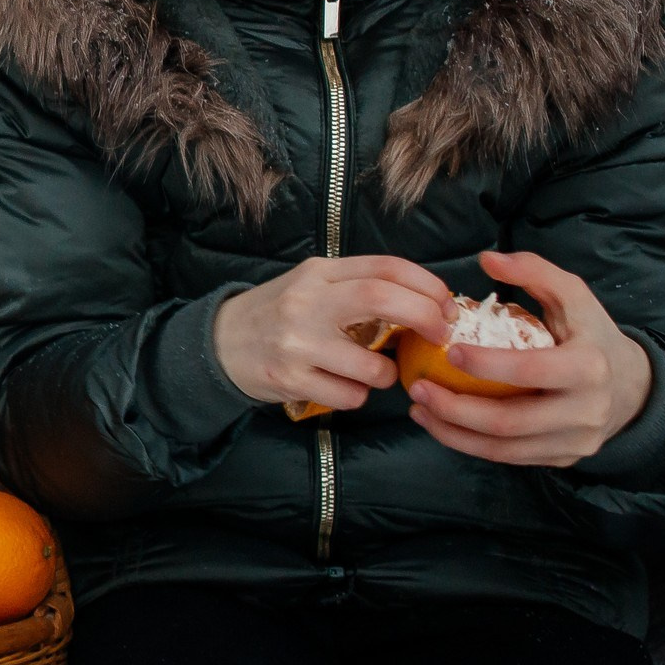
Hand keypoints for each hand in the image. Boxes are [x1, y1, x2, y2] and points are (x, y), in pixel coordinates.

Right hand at [214, 256, 454, 411]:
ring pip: (371, 365)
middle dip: (425, 317)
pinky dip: (357, 396)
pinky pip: (348, 396)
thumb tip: (426, 303)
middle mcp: (306, 302)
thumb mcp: (312, 285)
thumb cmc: (278, 314)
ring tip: (374, 372)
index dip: (428, 285)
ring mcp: (296, 343)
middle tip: (440, 336)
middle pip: (381, 298)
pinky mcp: (288, 379)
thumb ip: (358, 287)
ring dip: (387, 374)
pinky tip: (341, 386)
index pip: (385, 267)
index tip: (446, 305)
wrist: (218, 343)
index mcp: (318, 273)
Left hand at [407, 249, 652, 466]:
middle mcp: (586, 410)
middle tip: (418, 388)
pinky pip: (508, 458)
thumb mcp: (573, 296)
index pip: (531, 370)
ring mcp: (575, 442)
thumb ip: (533, 271)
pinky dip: (468, 445)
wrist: (631, 386)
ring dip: (453, 432)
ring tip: (419, 410)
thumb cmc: (590, 334)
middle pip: (511, 421)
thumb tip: (486, 259)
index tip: (448, 351)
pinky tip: (440, 424)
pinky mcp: (562, 459)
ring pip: (504, 448)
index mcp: (590, 366)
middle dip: (456, 409)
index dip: (486, 365)